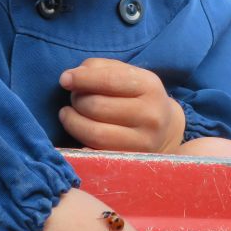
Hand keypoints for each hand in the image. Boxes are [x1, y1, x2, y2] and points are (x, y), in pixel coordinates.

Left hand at [58, 59, 184, 152]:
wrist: (165, 131)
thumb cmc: (139, 97)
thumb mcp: (129, 75)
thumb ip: (101, 68)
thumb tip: (73, 76)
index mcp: (150, 87)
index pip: (110, 80)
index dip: (82, 79)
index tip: (64, 79)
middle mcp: (150, 115)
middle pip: (96, 106)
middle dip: (77, 100)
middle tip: (74, 97)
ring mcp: (142, 142)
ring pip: (94, 132)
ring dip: (72, 121)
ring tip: (69, 114)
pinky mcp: (131, 161)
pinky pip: (95, 152)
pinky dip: (80, 141)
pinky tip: (78, 131)